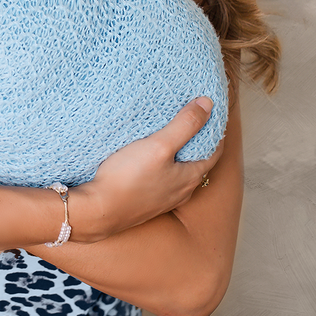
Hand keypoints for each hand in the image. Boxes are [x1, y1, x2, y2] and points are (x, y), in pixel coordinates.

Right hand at [70, 97, 219, 242]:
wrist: (98, 211)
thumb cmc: (128, 179)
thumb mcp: (160, 145)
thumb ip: (185, 125)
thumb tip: (208, 104)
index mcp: (190, 177)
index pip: (215, 151)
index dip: (216, 132)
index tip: (212, 114)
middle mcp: (181, 191)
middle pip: (198, 161)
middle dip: (198, 141)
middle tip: (193, 119)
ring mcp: (164, 198)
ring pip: (180, 171)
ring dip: (180, 153)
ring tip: (171, 134)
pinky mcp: (146, 200)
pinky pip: (163, 178)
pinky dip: (164, 164)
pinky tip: (150, 157)